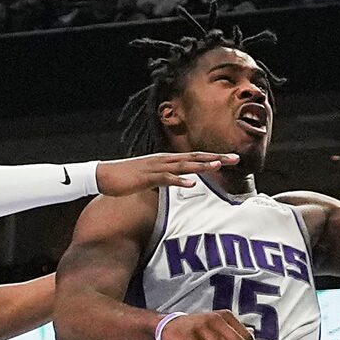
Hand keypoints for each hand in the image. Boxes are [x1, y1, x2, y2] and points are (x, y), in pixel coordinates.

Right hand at [94, 150, 238, 195]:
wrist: (104, 176)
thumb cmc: (126, 178)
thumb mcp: (151, 179)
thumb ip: (167, 179)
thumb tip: (181, 183)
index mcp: (166, 160)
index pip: (194, 157)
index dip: (213, 157)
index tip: (230, 158)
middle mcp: (164, 160)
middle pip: (194, 157)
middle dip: (215, 157)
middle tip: (235, 158)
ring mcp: (156, 167)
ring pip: (183, 165)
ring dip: (201, 165)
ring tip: (218, 165)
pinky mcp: (147, 177)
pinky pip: (165, 179)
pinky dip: (178, 180)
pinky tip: (190, 183)